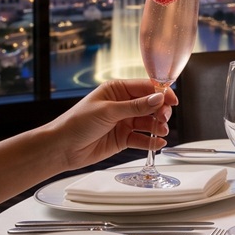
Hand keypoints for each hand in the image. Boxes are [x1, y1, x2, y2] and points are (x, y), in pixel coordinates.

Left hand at [43, 80, 178, 169]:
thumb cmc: (77, 122)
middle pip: (151, 105)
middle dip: (160, 111)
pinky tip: (157, 143)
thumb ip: (136, 106)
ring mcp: (124, 121)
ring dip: (157, 127)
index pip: (146, 87)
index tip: (173, 100)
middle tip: (163, 118)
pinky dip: (151, 141)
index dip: (161, 93)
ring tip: (161, 132)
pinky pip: (142, 138)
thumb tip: (159, 98)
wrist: (61, 148)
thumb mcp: (108, 110)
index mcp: (117, 90)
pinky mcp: (123, 138)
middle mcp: (123, 104)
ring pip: (148, 122)